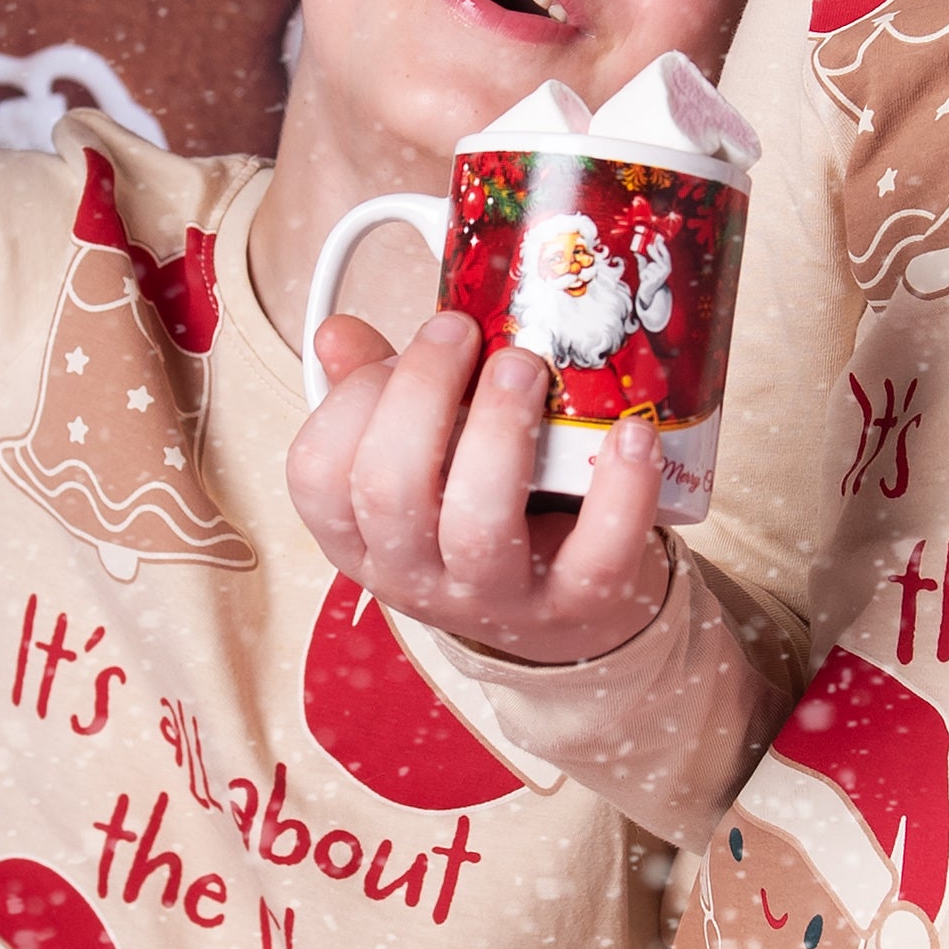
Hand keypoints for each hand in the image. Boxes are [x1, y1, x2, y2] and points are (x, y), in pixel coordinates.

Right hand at [285, 308, 671, 671]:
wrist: (563, 615)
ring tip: (526, 366)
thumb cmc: (477, 513)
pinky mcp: (575, 605)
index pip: (317, 475)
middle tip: (466, 333)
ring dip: (500, 430)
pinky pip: (595, 560)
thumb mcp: (417, 463)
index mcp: (360, 535)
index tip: (400, 351)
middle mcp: (415, 574)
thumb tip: (338, 334)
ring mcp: (495, 596)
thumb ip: (376, 395)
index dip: (350, 401)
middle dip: (422, 393)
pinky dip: (619, 493)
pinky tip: (631, 432)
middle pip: (389, 490)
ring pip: (478, 527)